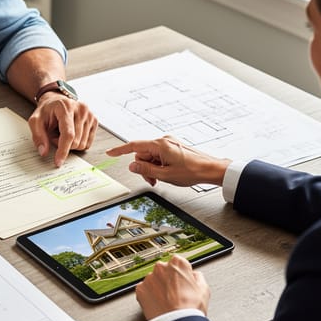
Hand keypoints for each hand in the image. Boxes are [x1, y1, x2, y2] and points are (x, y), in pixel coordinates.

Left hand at [28, 94, 96, 166]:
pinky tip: (72, 134)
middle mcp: (81, 109)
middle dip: (62, 144)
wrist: (56, 101)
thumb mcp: (35, 121)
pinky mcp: (94, 120)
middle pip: (76, 141)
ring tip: (62, 133)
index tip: (58, 162)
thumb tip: (43, 152)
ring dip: (70, 144)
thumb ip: (38, 136)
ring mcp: (90, 115)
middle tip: (54, 135)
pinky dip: (78, 143)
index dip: (63, 150)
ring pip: (82, 144)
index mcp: (66, 107)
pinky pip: (88, 143)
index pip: (68, 134)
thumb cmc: (47, 111)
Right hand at [105, 136, 229, 186]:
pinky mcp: (173, 147)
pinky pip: (158, 156)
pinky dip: (158, 165)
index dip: (120, 150)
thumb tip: (132, 166)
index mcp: (160, 145)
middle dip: (144, 167)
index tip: (110, 152)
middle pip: (142, 154)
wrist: (211, 169)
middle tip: (153, 180)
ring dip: (152, 168)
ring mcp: (169, 143)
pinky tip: (166, 173)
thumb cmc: (192, 171)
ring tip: (162, 178)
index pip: (134, 146)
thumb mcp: (165, 175)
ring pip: (150, 156)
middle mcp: (163, 141)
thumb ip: (146, 170)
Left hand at [135, 255, 209, 320]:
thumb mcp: (203, 289)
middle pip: (165, 271)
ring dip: (158, 288)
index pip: (179, 263)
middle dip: (169, 280)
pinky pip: (145, 290)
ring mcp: (149, 278)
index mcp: (177, 263)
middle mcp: (161, 267)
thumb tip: (195, 275)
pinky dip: (150, 296)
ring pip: (154, 280)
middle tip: (176, 294)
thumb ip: (198, 277)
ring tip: (168, 301)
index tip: (183, 282)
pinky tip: (159, 304)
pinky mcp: (140, 290)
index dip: (182, 275)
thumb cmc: (190, 308)